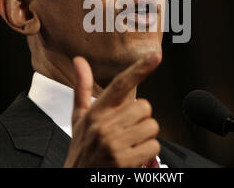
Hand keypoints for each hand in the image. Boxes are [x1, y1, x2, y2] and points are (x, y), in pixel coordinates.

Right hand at [63, 53, 161, 167]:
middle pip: (144, 107)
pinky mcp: (124, 161)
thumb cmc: (82, 147)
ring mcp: (113, 144)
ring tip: (129, 142)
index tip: (155, 57)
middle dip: (141, 118)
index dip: (139, 69)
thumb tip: (79, 61)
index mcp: (95, 112)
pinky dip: (148, 151)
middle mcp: (103, 126)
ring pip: (151, 126)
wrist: (78, 179)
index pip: (120, 85)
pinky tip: (133, 155)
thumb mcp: (79, 117)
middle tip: (126, 129)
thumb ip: (83, 88)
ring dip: (146, 136)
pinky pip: (153, 146)